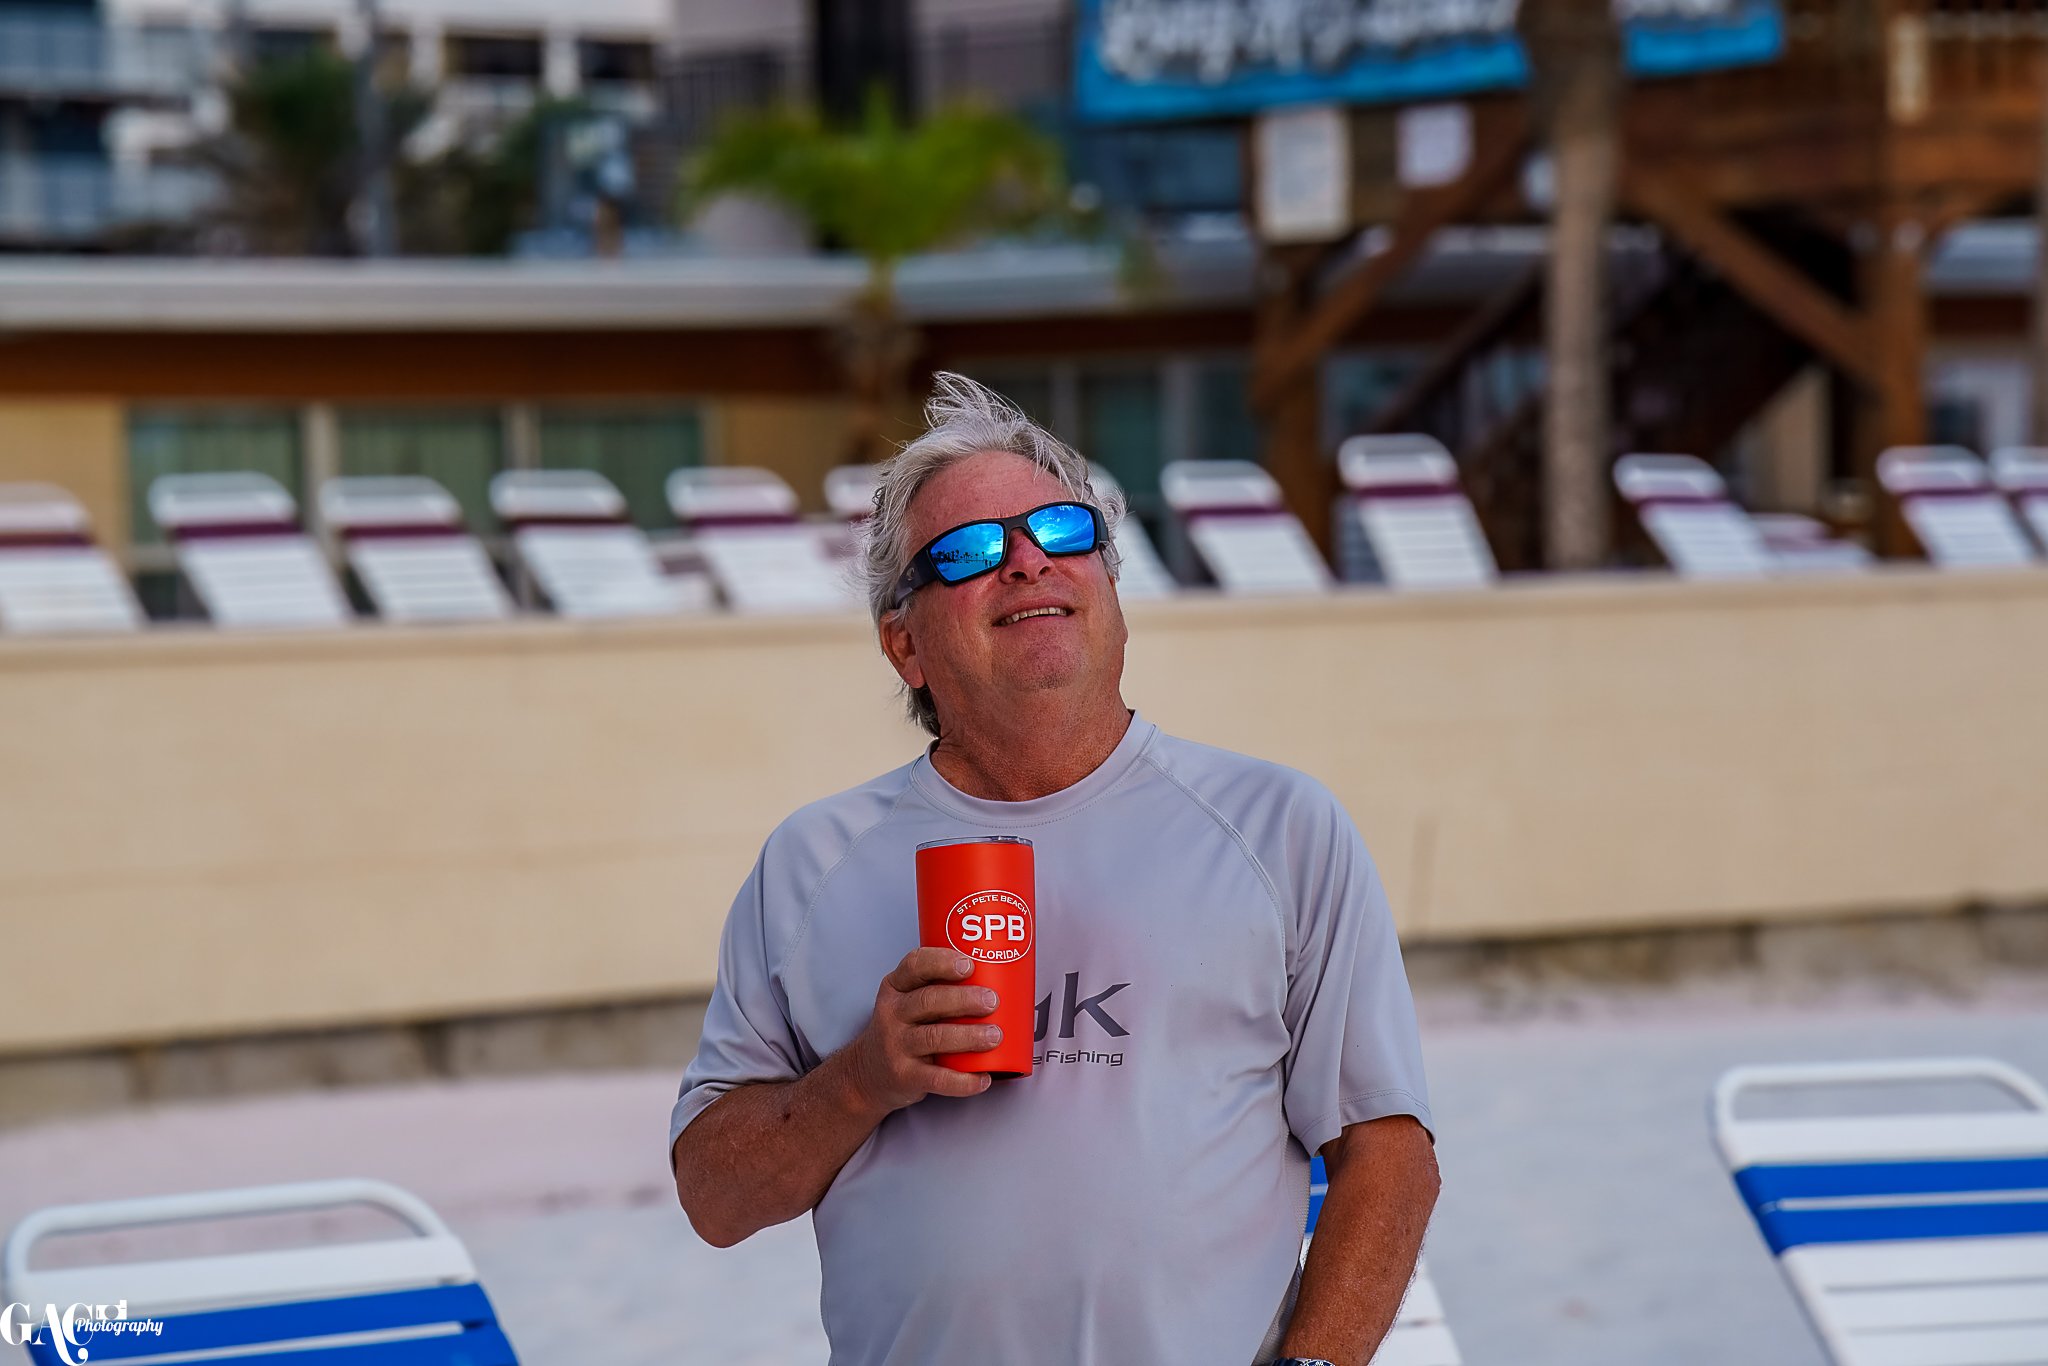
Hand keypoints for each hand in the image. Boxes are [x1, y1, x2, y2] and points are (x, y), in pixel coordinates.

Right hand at [848, 947, 1003, 1113]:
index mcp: (896, 987)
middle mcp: (893, 1013)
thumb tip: (996, 980)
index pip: (914, 966)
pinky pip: (937, 1078)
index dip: (942, 963)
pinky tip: (983, 1078)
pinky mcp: (904, 1075)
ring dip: (969, 1036)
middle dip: (964, 999)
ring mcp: (896, 1045)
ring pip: (934, 1037)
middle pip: (928, 1001)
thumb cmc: (901, 1030)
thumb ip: (939, 988)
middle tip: (992, 1001)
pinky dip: (963, 1081)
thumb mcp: (906, 1000)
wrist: (868, 1073)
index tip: (969, 965)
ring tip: (994, 1036)